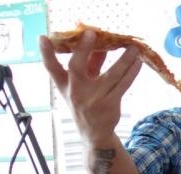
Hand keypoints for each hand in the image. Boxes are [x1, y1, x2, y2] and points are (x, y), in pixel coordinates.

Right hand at [39, 30, 141, 146]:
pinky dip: (131, 72)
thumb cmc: (86, 102)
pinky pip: (123, 85)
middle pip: (76, 68)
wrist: (94, 133)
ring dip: (124, 59)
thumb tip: (102, 44)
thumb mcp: (81, 85)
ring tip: (133, 48)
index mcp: (64, 85)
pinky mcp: (109, 104)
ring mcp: (93, 99)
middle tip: (92, 33)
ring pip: (111, 74)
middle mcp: (76, 91)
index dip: (46, 53)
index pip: (51, 68)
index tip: (43, 38)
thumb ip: (89, 65)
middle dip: (82, 49)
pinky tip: (138, 63)